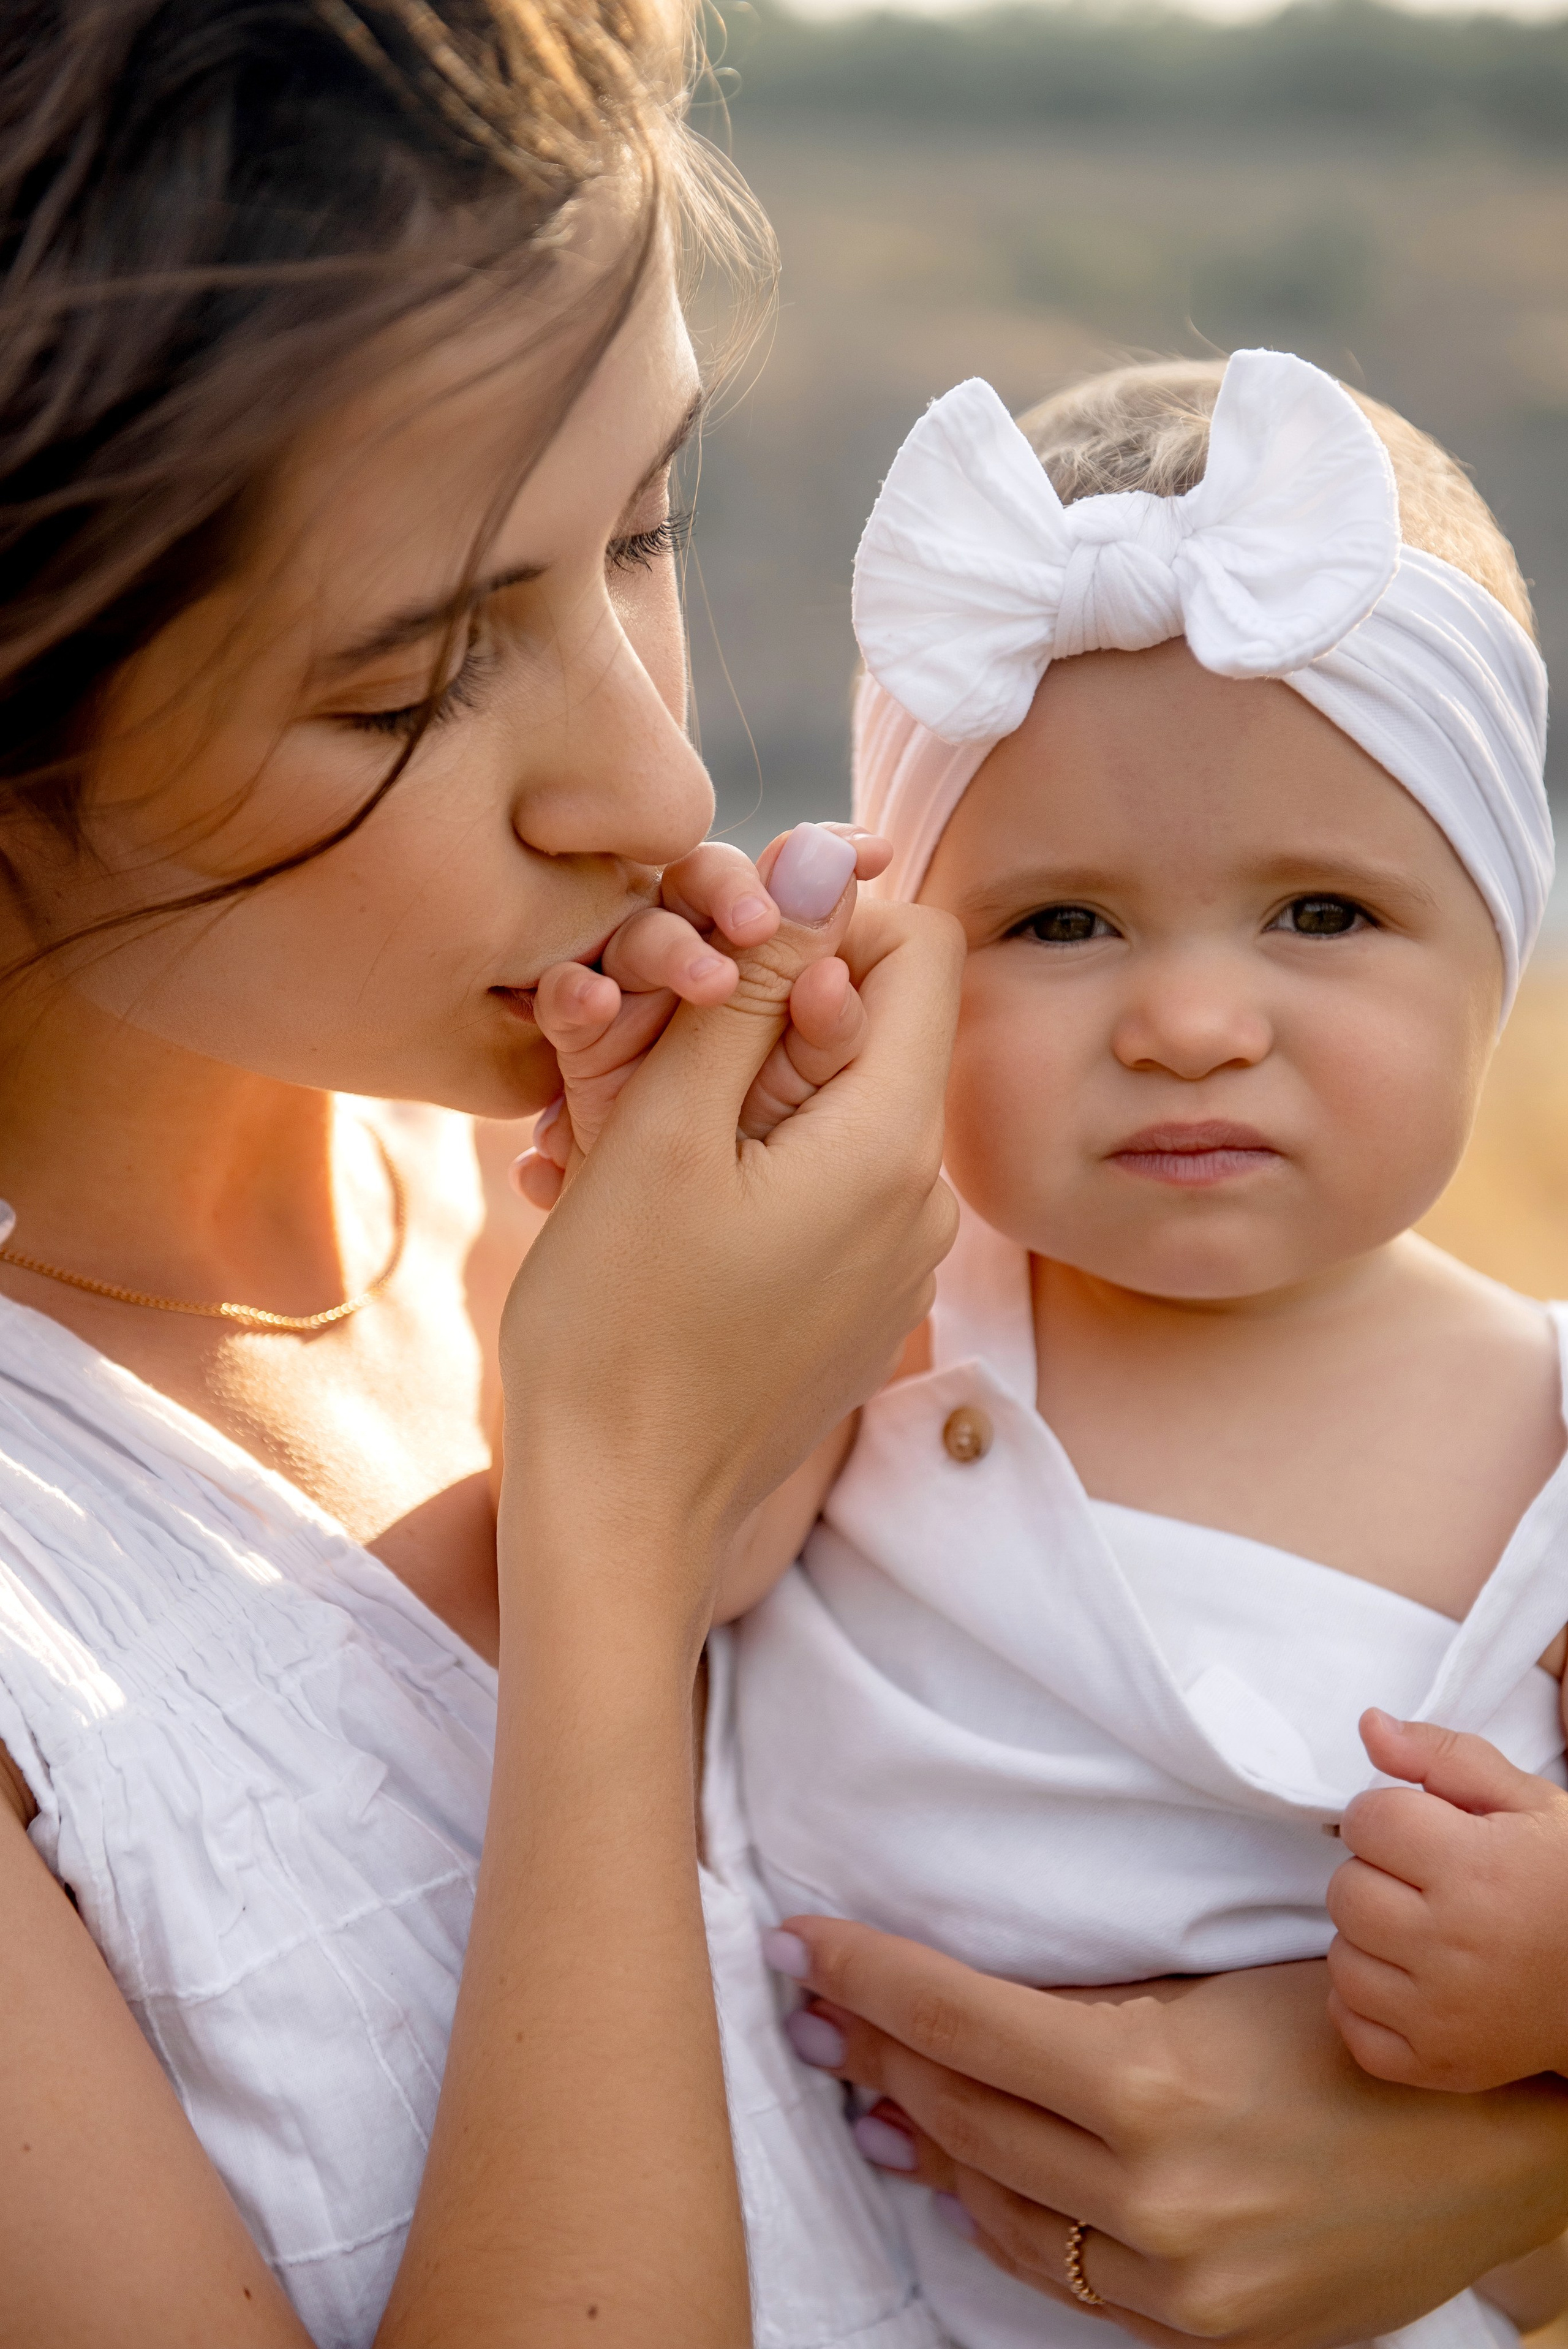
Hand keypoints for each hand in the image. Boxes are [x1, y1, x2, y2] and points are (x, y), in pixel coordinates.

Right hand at [498, 878, 961, 1649]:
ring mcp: (894, 1264)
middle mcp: (922, 1202)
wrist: (619, 1518)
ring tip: (613, 1152)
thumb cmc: (618, 1328)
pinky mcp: (854, 1308)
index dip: (820, 921)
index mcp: (891, 1145)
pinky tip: (644, 1213)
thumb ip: (751, 989)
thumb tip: (821, 855)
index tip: (715, 957)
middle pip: (864, 1033)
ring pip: (825, 1115)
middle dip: (748, 1019)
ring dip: (724, 1100)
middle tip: (627, 1061)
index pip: (919, 948)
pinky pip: (814, 1195)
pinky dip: (737, 1175)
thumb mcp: (664, 1131)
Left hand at [760, 1917, 1567, 2348]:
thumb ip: (1092, 2005)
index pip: (953, 2020)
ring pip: (995, 2204)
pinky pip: (1059, 2273)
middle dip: (875, 2048)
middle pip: (959, 2111)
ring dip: (922, 2137)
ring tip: (868, 2088)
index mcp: (1148, 2083)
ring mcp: (1174, 2280)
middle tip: (821, 2004)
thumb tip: (963, 1999)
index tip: (804, 1943)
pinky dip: (1000, 2214)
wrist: (1487, 2140)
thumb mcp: (1214, 1987)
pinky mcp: (1201, 2332)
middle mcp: (1148, 2196)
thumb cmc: (1354, 2030)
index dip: (864, 1976)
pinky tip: (960, 2171)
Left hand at [1326, 1709, 1567, 2090]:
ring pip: (1342, 1957)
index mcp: (1475, 1868)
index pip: (1367, 1820)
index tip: (1421, 1830)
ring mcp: (1443, 2015)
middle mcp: (1453, 1944)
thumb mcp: (1527, 1801)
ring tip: (1422, 1931)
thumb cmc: (1566, 1880)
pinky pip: (1352, 2027)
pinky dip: (1367, 2004)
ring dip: (1369, 1939)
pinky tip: (1410, 1981)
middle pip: (1344, 1890)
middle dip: (1375, 1875)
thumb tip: (1370, 1726)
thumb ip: (1443, 1756)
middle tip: (1423, 1882)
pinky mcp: (1438, 2066)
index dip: (1388, 1816)